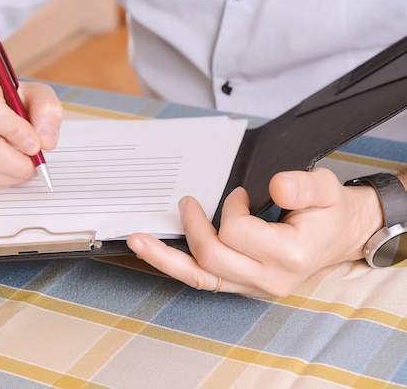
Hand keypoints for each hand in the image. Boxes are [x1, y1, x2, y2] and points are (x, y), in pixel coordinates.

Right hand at [0, 73, 62, 190]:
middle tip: (35, 164)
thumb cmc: (12, 100)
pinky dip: (1, 182)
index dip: (17, 134)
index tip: (36, 145)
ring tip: (25, 166)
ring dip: (12, 176)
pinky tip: (9, 170)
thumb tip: (45, 141)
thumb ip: (47, 110)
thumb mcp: (36, 94)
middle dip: (18, 164)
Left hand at [127, 168, 383, 297]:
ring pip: (199, 278)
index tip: (238, 194)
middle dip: (193, 226)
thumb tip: (277, 185)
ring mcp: (252, 287)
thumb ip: (304, 185)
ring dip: (164, 258)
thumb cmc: (328, 213)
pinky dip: (175, 266)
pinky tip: (153, 253)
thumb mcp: (327, 189)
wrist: (337, 238)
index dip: (231, 207)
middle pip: (212, 257)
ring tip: (136, 240)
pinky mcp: (240, 287)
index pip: (239, 232)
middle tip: (187, 202)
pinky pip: (202, 281)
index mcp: (290, 255)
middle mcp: (268, 279)